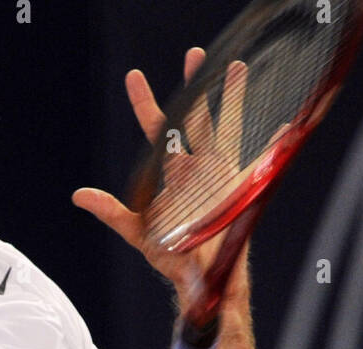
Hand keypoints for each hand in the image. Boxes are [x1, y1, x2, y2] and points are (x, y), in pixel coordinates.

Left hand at [73, 47, 251, 307]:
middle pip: (194, 119)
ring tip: (234, 67)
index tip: (134, 76)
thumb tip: (78, 195)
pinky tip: (283, 127)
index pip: (157, 131)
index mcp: (172, 173)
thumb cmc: (172, 257)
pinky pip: (258, 162)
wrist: (204, 279)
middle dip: (193, 88)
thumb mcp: (139, 232)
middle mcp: (197, 167)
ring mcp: (222, 175)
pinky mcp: (242, 189)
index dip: (145, 104)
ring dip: (231, 98)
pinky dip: (273, 145)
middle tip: (193, 55)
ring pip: (226, 127)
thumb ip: (112, 212)